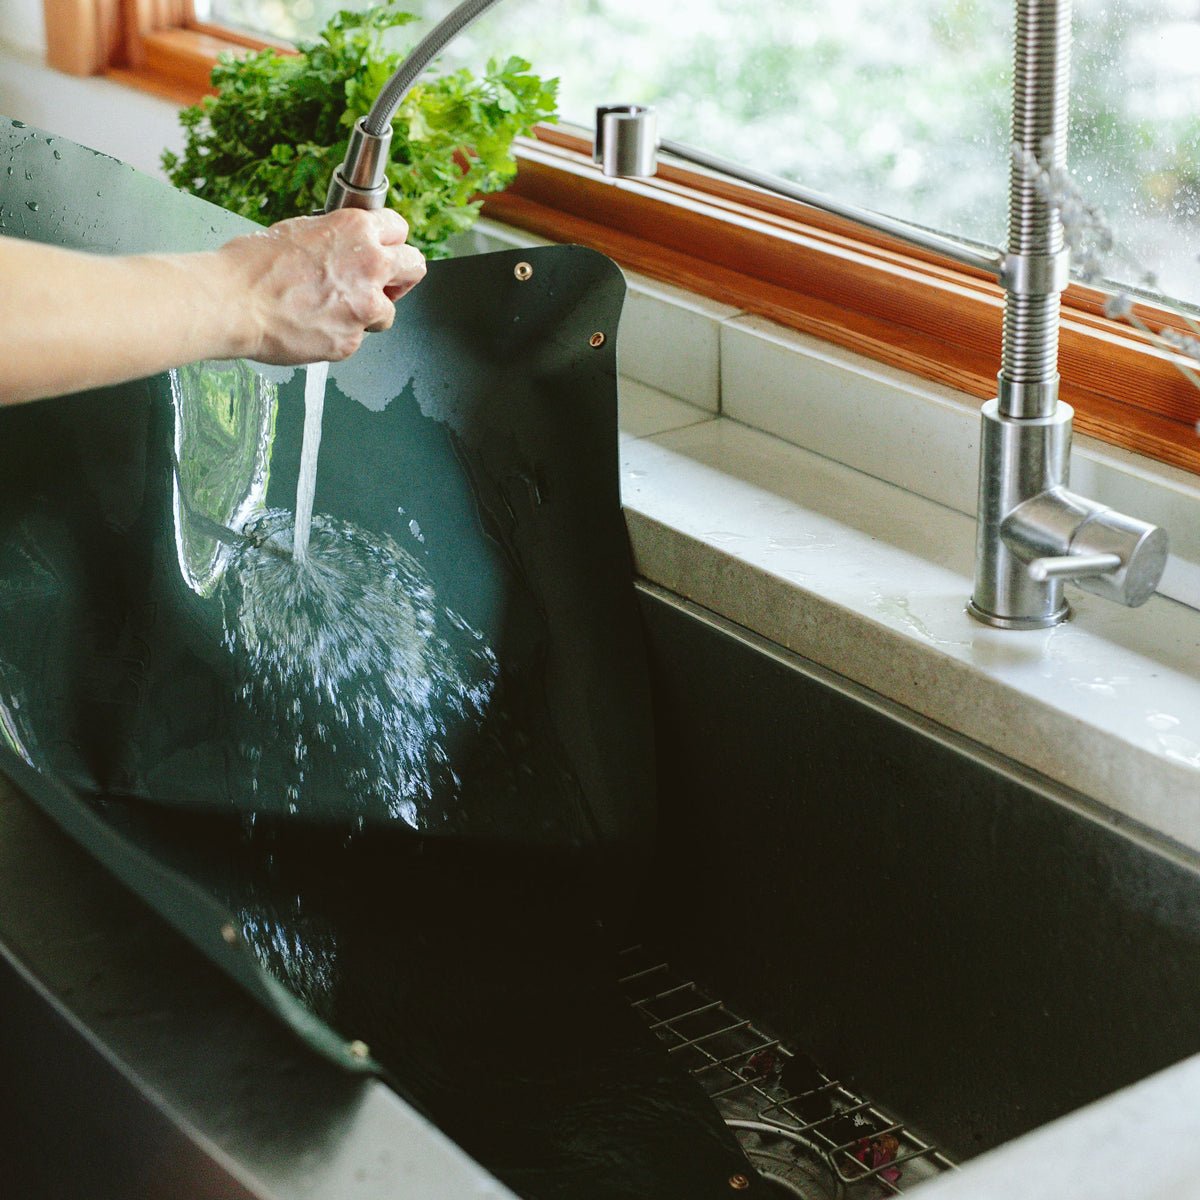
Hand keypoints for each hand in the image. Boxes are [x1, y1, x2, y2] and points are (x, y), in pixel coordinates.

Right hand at [217, 208, 426, 364]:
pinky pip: (357, 339)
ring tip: (333, 311)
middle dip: (402, 276)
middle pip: (415, 266)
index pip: (399, 229)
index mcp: (356, 229)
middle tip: (385, 285)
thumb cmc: (252, 266)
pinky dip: (339, 336)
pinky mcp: (352, 339)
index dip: (391, 243)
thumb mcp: (299, 231)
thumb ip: (335, 241)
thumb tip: (344, 249)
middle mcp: (370, 264)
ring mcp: (365, 305)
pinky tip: (313, 326)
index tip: (386, 253)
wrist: (233, 302)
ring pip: (389, 312)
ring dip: (368, 313)